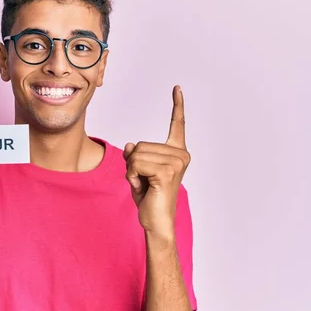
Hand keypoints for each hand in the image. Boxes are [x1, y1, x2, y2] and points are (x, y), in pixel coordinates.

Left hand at [123, 85, 189, 240]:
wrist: (156, 222)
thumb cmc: (149, 197)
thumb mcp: (137, 170)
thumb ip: (135, 155)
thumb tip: (130, 145)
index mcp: (176, 152)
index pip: (177, 125)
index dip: (177, 106)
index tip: (177, 88)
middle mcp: (180, 155)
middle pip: (139, 145)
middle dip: (133, 164)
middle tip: (144, 182)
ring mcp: (176, 163)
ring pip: (135, 154)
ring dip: (132, 172)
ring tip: (145, 185)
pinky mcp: (167, 172)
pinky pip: (135, 164)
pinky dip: (133, 177)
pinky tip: (144, 188)